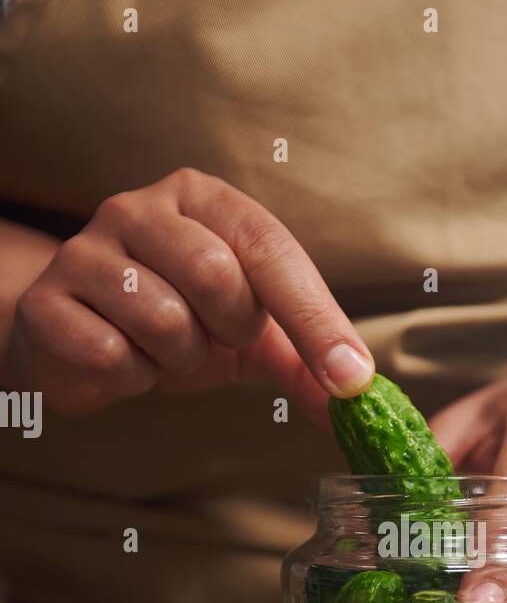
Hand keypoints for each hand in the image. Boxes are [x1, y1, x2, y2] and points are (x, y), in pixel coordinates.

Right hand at [1, 168, 374, 419]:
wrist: (81, 345)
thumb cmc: (178, 325)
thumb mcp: (253, 339)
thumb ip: (310, 364)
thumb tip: (363, 404)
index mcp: (202, 199)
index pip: (270, 247)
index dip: (315, 317)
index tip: (350, 378)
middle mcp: (140, 208)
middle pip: (216, 275)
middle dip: (230, 331)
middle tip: (213, 340)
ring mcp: (85, 249)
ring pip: (164, 319)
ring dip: (179, 359)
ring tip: (162, 348)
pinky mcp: (47, 301)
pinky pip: (113, 353)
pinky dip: (132, 376)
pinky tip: (122, 360)